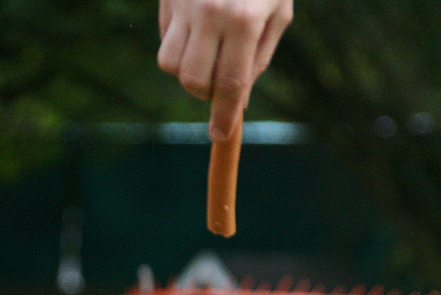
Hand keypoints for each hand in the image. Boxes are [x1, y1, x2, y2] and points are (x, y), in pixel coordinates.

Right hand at [158, 0, 292, 140]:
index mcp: (244, 21)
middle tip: (220, 78)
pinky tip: (197, 29)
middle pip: (193, 81)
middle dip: (205, 93)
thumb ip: (258, 59)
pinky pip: (164, 40)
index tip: (220, 135)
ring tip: (206, 53)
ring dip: (186, 71)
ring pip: (170, 65)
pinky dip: (178, 46)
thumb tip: (239, 102)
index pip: (229, 84)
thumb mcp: (277, 14)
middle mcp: (210, 13)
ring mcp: (185, 4)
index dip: (224, 116)